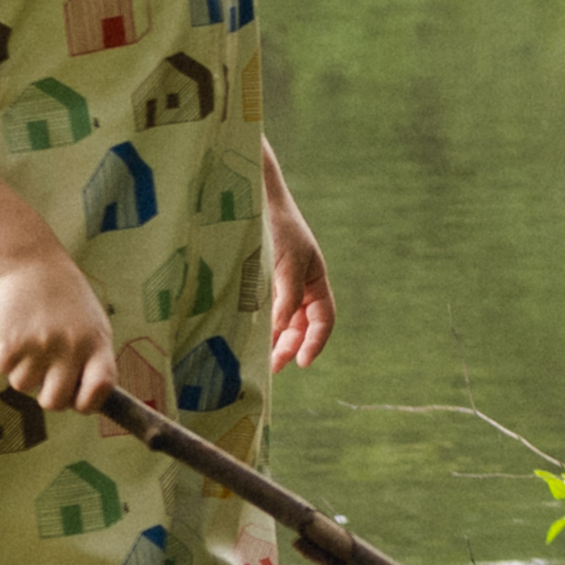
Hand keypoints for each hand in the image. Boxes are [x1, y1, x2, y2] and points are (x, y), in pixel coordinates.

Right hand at [0, 252, 129, 421]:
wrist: (29, 262)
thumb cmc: (62, 296)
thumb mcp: (91, 322)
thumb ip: (91, 357)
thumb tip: (84, 398)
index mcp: (98, 343)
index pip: (102, 389)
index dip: (88, 403)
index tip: (77, 401)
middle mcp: (73, 347)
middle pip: (55, 401)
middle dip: (46, 395)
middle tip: (43, 374)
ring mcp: (42, 346)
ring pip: (23, 386)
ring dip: (22, 369)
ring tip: (29, 339)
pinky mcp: (12, 341)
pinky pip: (3, 370)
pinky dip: (3, 357)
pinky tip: (12, 332)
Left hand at [264, 184, 339, 370]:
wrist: (251, 199)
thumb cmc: (277, 226)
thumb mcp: (288, 262)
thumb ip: (286, 296)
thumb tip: (279, 330)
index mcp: (314, 282)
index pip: (322, 320)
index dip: (315, 342)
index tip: (302, 362)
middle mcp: (296, 288)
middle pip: (298, 327)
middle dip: (288, 347)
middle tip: (272, 365)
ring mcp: (273, 288)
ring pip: (276, 324)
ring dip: (269, 342)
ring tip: (255, 358)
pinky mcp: (251, 286)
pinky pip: (256, 313)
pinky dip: (253, 327)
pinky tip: (242, 337)